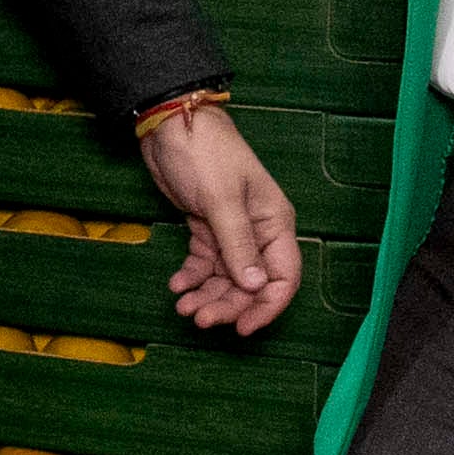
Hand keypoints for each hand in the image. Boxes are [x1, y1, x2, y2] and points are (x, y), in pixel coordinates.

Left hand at [144, 104, 301, 336]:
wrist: (170, 126)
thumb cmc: (205, 153)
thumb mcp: (222, 200)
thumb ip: (238, 245)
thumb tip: (255, 286)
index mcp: (274, 223)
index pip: (283, 277)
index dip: (266, 307)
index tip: (242, 328)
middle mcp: (257, 232)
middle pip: (250, 284)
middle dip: (228, 305)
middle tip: (199, 318)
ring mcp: (230, 232)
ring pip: (225, 278)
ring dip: (206, 295)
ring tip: (183, 306)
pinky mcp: (205, 228)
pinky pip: (204, 264)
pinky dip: (191, 277)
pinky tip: (176, 285)